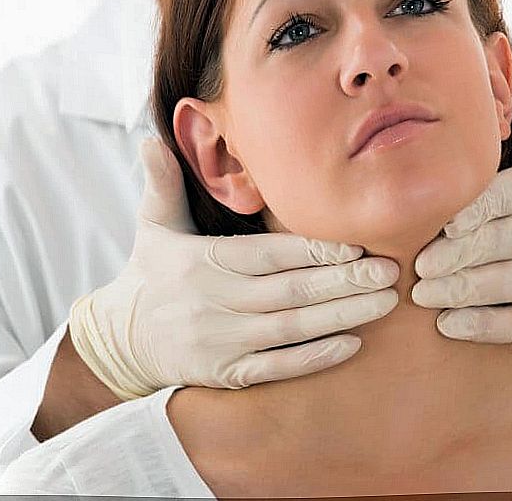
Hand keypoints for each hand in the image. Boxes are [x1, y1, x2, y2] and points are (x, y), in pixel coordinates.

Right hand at [69, 138, 398, 398]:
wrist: (121, 340)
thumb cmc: (152, 273)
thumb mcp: (153, 225)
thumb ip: (162, 183)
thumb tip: (152, 138)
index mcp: (202, 261)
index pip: (267, 253)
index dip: (313, 250)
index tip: (356, 244)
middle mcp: (213, 302)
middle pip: (289, 291)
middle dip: (343, 281)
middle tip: (389, 270)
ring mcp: (221, 341)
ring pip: (292, 328)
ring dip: (342, 316)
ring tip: (386, 302)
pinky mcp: (226, 373)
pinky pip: (277, 367)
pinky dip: (315, 357)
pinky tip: (352, 343)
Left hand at [411, 66, 511, 343]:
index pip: (504, 201)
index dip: (475, 213)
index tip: (445, 223)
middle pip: (493, 247)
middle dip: (453, 257)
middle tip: (416, 263)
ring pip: (493, 288)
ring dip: (455, 293)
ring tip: (421, 292)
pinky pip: (504, 326)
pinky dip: (476, 327)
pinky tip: (446, 325)